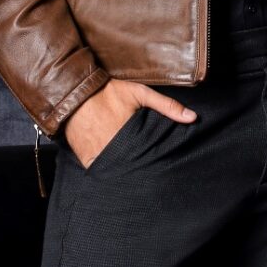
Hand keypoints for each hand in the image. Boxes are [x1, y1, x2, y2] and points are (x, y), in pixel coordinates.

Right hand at [64, 78, 196, 166]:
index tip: (160, 164)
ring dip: (124, 173)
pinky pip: (99, 172)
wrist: (74, 92)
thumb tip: (193, 118)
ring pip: (117, 173)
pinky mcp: (86, 159)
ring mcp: (98, 157)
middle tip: (149, 172)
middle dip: (141, 170)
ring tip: (134, 174)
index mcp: (130, 135)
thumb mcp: (140, 93)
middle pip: (134, 168)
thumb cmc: (109, 91)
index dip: (155, 162)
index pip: (149, 157)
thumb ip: (166, 105)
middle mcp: (113, 150)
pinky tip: (115, 171)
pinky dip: (107, 172)